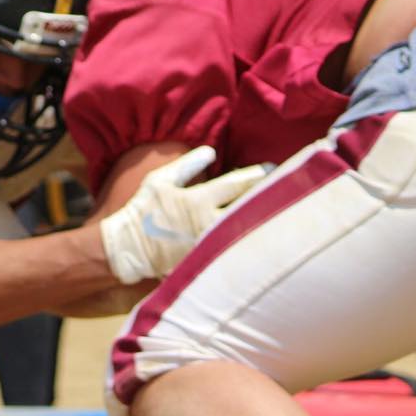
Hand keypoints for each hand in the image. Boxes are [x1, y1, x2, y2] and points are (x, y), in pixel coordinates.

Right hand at [100, 147, 272, 283]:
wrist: (126, 250)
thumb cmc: (141, 210)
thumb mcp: (159, 180)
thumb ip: (187, 166)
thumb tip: (211, 152)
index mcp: (198, 200)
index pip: (235, 184)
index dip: (255, 175)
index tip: (271, 168)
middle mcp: (207, 223)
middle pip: (247, 209)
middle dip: (268, 198)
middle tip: (289, 190)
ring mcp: (208, 246)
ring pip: (243, 232)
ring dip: (261, 222)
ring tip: (283, 216)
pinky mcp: (205, 263)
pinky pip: (231, 252)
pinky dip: (246, 246)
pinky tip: (259, 242)